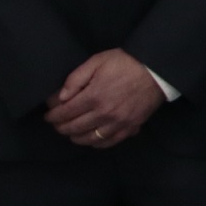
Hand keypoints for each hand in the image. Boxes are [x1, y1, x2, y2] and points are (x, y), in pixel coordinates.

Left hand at [45, 49, 165, 148]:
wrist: (156, 70)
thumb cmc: (125, 63)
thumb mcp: (97, 61)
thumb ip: (76, 79)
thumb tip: (60, 98)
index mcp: (93, 96)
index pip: (64, 113)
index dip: (52, 115)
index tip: (48, 114)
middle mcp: (103, 114)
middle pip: (74, 128)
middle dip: (60, 127)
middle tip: (56, 123)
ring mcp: (117, 123)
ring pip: (89, 139)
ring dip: (75, 137)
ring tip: (70, 132)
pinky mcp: (129, 128)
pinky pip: (108, 143)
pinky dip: (95, 143)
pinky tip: (90, 138)